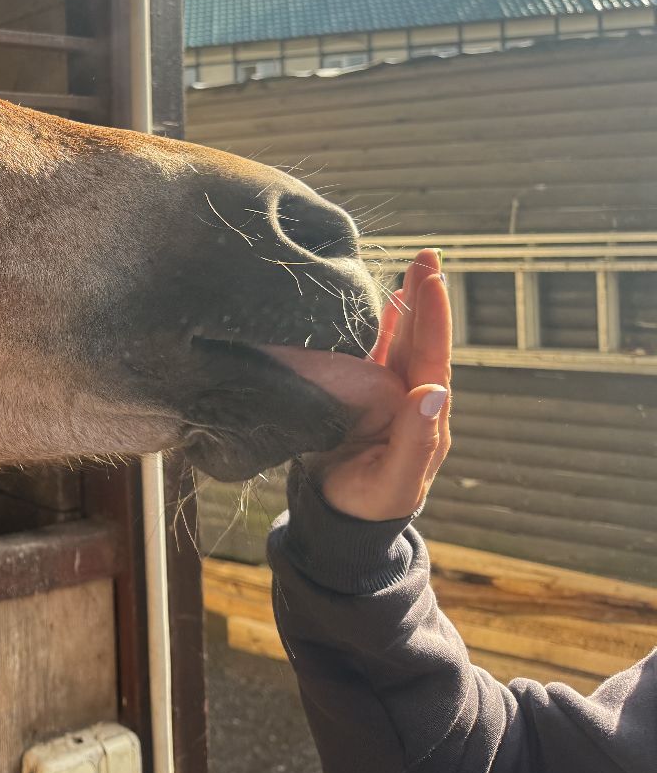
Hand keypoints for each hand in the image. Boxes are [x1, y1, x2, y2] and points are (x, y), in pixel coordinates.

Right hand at [313, 249, 452, 520]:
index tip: (431, 278)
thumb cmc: (370, 503)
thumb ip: (416, 440)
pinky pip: (375, 353)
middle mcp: (410, 398)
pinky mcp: (363, 397)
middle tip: (427, 256)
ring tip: (411, 267)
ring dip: (405, 304)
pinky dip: (379, 325)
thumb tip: (433, 391)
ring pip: (401, 341)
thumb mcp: (396, 480)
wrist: (339, 516)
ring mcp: (388, 396)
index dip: (432, 316)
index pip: (432, 357)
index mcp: (424, 415)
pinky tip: (380, 303)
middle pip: (421, 339)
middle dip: (425, 297)